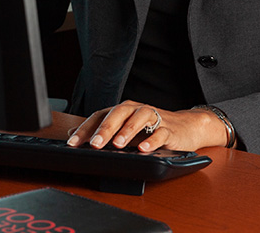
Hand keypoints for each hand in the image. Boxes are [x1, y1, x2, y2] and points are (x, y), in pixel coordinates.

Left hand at [65, 101, 226, 152]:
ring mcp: (154, 117)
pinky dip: (152, 140)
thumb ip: (102, 132)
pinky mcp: (169, 129)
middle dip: (105, 129)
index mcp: (122, 110)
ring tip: (118, 145)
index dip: (85, 129)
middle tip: (95, 144)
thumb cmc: (151, 129)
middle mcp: (135, 110)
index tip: (72, 142)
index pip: (100, 115)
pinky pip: (160, 133)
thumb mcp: (125, 130)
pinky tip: (144, 149)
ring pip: (139, 119)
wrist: (186, 127)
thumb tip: (73, 137)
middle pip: (118, 114)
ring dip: (127, 131)